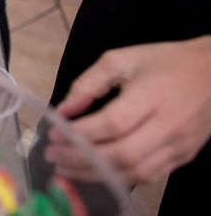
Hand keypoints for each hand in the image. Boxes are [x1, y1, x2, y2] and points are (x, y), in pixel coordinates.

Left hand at [46, 37, 210, 185]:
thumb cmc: (166, 62)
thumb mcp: (122, 59)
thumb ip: (89, 82)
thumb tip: (64, 109)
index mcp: (153, 95)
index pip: (112, 123)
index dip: (80, 133)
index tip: (53, 134)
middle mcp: (169, 124)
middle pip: (122, 153)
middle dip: (81, 158)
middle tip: (53, 156)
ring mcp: (179, 144)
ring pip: (135, 171)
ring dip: (97, 174)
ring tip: (67, 168)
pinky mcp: (184, 156)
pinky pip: (150, 175)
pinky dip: (119, 177)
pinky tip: (97, 171)